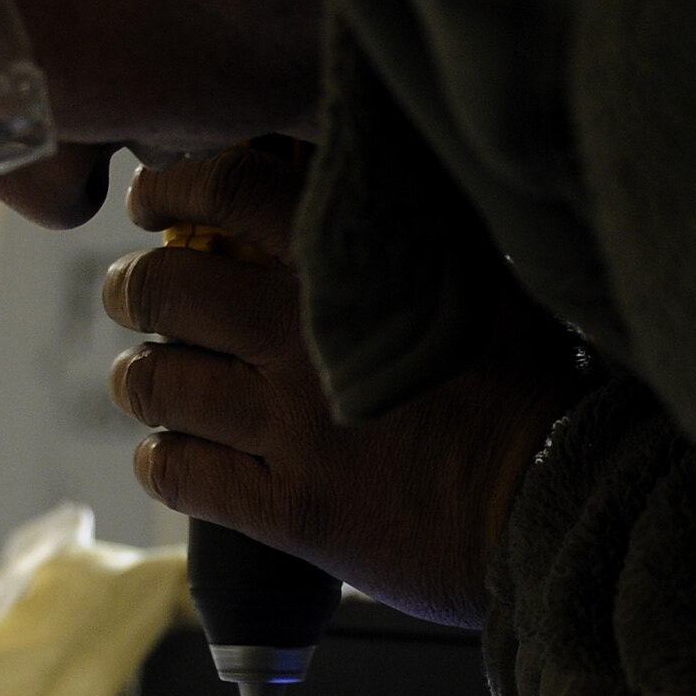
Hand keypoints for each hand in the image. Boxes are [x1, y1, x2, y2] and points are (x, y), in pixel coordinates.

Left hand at [101, 146, 584, 625]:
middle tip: (132, 290)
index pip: (229, 190)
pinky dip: (157, 458)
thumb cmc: (538, 385)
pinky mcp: (288, 509)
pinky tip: (164, 454)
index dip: (174, 186)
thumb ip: (413, 234)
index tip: (155, 196)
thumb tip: (360, 190)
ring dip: (136, 375)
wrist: (563, 503)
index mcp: (349, 266)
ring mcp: (287, 426)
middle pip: (164, 287)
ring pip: (156, 383)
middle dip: (132, 286)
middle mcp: (301, 336)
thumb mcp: (483, 277)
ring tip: (141, 375)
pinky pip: (180, 474)